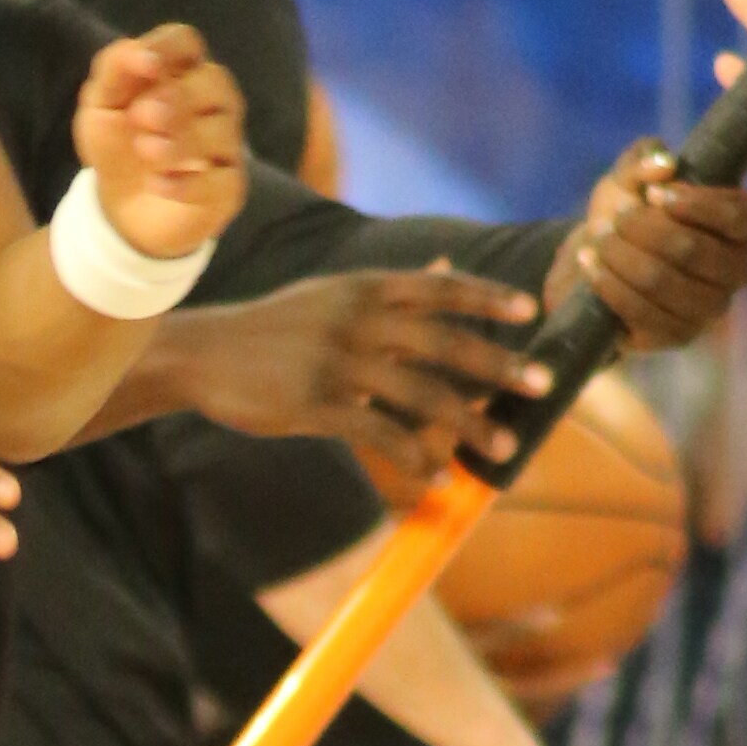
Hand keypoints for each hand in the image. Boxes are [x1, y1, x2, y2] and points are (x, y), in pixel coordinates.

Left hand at [72, 28, 248, 259]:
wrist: (120, 205)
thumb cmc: (117, 142)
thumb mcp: (101, 103)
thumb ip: (114, 68)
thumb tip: (137, 49)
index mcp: (179, 72)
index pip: (186, 42)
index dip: (168, 47)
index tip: (146, 66)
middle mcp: (211, 102)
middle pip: (216, 81)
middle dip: (181, 96)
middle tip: (142, 115)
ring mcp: (224, 144)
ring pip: (223, 131)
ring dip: (182, 139)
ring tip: (145, 150)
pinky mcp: (228, 186)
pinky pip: (222, 180)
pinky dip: (189, 183)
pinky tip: (157, 184)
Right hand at [173, 260, 546, 454]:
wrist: (203, 353)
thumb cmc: (276, 326)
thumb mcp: (333, 295)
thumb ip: (393, 288)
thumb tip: (449, 267)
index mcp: (363, 286)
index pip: (440, 289)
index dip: (487, 299)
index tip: (531, 313)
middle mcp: (356, 318)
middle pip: (444, 342)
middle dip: (499, 364)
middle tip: (543, 384)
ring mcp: (337, 361)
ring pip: (422, 395)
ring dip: (470, 425)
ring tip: (505, 449)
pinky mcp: (316, 404)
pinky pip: (380, 435)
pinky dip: (413, 459)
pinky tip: (434, 478)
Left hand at [567, 147, 746, 353]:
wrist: (597, 259)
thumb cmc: (627, 210)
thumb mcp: (629, 176)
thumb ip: (644, 159)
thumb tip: (664, 163)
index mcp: (745, 227)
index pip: (740, 218)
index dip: (695, 204)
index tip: (654, 193)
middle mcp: (738, 272)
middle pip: (693, 250)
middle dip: (643, 228)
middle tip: (615, 214)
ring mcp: (709, 309)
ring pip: (662, 281)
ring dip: (620, 255)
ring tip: (598, 237)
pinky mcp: (677, 336)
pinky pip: (641, 313)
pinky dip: (609, 284)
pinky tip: (590, 264)